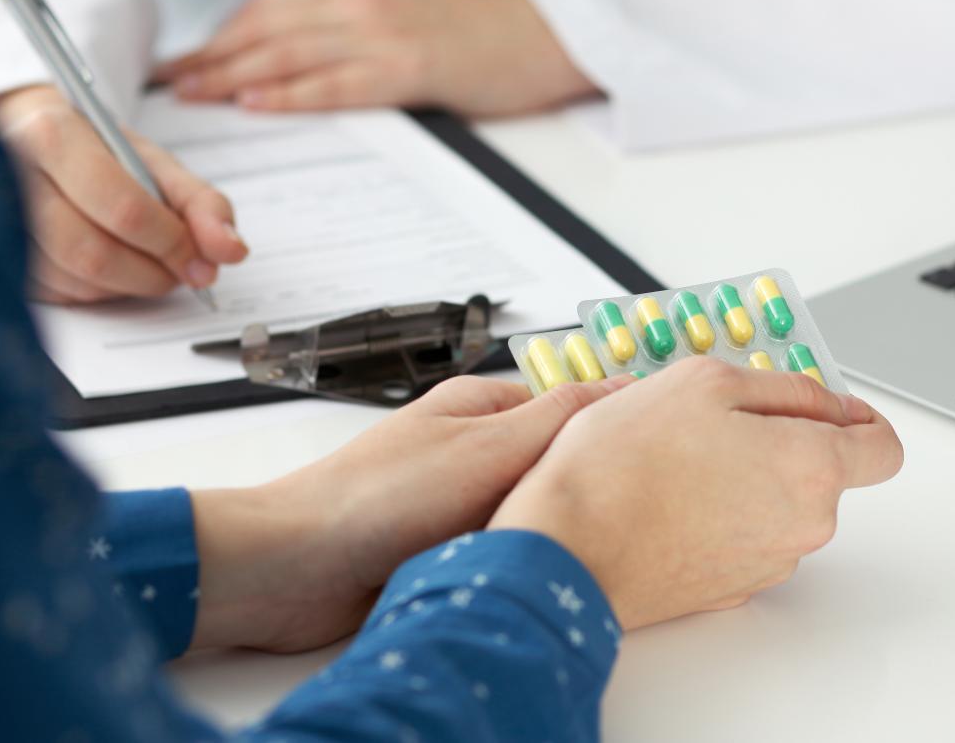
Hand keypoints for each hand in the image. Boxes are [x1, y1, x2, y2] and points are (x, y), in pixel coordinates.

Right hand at [0, 85, 248, 302]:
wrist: (28, 140)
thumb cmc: (95, 151)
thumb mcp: (154, 162)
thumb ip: (201, 203)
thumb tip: (230, 250)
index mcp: (54, 135)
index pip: (122, 207)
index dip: (171, 242)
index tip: (199, 259)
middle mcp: (11, 175)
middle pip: (92, 252)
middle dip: (150, 273)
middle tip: (179, 272)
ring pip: (74, 280)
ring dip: (127, 286)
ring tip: (146, 264)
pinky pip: (57, 294)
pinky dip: (98, 292)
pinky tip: (109, 269)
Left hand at [156, 0, 596, 116]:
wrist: (541, 37)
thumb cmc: (475, 35)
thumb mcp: (400, 13)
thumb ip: (346, 27)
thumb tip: (290, 59)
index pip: (268, 8)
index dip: (219, 35)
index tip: (184, 58)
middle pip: (265, 28)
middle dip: (211, 55)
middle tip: (168, 80)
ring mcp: (382, 32)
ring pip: (288, 52)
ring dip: (232, 74)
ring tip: (193, 93)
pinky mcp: (407, 67)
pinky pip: (334, 82)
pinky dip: (289, 93)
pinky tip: (254, 102)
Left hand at [187, 374, 634, 652]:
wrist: (298, 567)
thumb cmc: (378, 495)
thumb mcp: (488, 444)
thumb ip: (559, 417)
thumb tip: (623, 387)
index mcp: (479, 406)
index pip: (568, 405)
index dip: (611, 423)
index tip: (657, 443)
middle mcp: (469, 449)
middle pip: (552, 461)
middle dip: (580, 485)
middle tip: (626, 508)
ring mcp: (454, 500)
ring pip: (528, 509)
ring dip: (543, 526)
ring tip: (574, 542)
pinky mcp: (441, 548)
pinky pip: (499, 547)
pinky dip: (513, 556)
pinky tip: (530, 568)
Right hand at [490, 358, 903, 629]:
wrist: (565, 549)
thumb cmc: (624, 464)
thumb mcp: (705, 381)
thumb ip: (784, 388)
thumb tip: (826, 402)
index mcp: (812, 467)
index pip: (884, 447)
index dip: (861, 418)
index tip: (831, 406)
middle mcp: (804, 525)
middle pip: (824, 473)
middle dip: (784, 442)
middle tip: (717, 421)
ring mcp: (768, 563)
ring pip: (780, 505)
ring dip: (748, 479)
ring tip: (681, 461)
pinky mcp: (730, 589)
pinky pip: (744, 538)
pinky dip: (720, 515)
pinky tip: (671, 499)